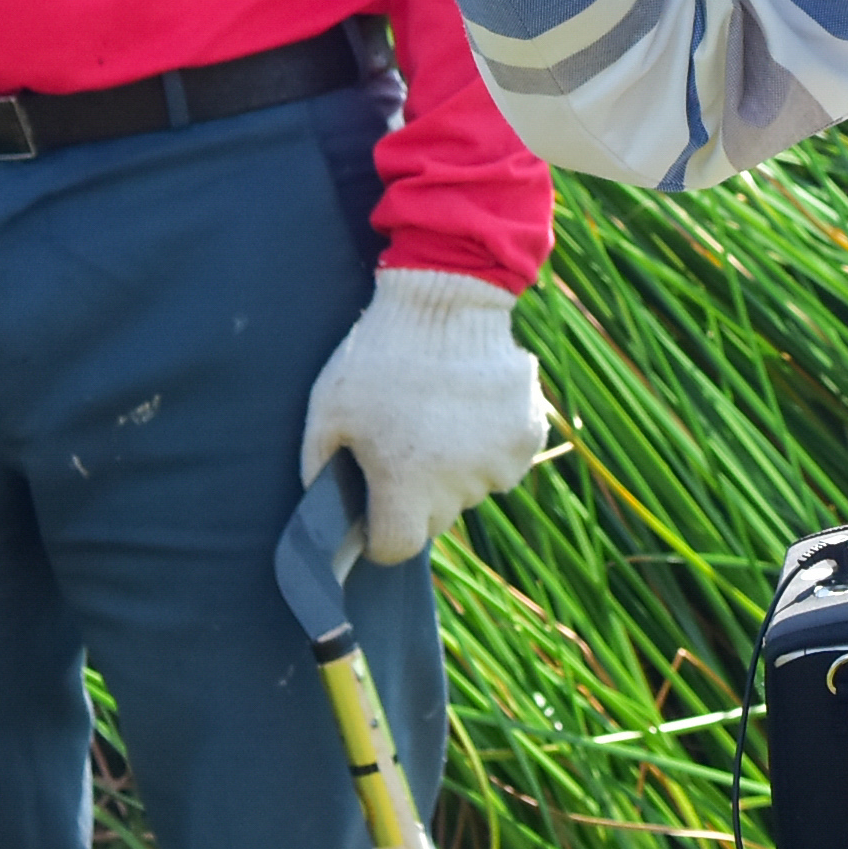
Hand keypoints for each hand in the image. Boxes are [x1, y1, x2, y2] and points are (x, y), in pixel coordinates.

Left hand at [299, 270, 551, 563]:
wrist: (445, 301)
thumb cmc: (377, 358)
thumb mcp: (325, 412)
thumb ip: (319, 471)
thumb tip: (326, 513)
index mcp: (406, 485)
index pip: (395, 547)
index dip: (379, 533)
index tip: (375, 506)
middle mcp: (459, 484)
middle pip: (435, 518)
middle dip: (416, 495)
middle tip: (403, 443)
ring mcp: (500, 461)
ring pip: (472, 489)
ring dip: (455, 469)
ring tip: (438, 416)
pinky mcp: (528, 436)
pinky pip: (504, 461)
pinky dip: (489, 446)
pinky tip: (471, 407)